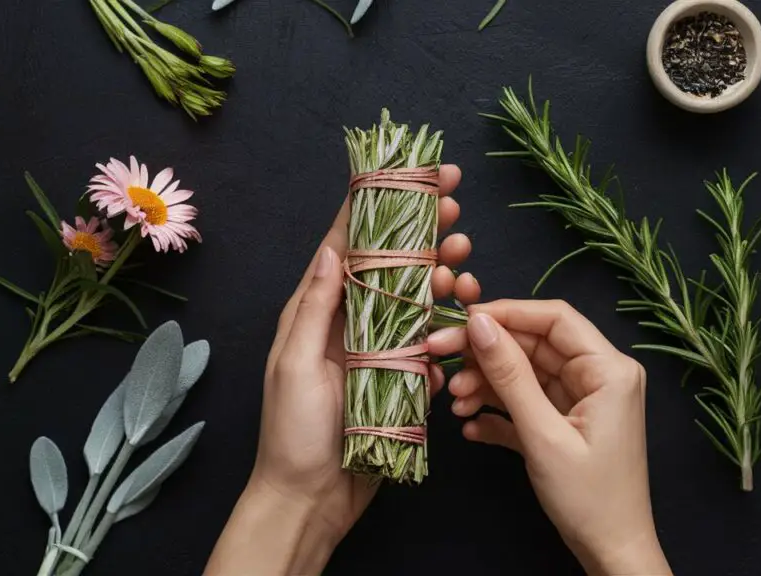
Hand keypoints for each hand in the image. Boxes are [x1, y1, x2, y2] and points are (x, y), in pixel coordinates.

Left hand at [206, 165, 480, 574]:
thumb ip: (316, 306)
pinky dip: (449, 335)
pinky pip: (430, 348)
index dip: (380, 206)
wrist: (310, 499)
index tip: (415, 175)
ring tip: (468, 273)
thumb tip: (334, 247)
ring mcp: (376, 351)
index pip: (349, 245)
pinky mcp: (399, 381)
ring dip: (445, 283)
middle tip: (458, 216)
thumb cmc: (292, 433)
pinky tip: (463, 327)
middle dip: (425, 237)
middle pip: (392, 266)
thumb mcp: (296, 364)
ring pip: (418, 303)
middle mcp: (348, 323)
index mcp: (317, 311)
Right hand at [428, 300, 670, 575]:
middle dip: (487, 354)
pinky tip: (471, 426)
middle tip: (441, 357)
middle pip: (533, 346)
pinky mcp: (566, 424)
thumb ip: (509, 375)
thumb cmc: (589, 498)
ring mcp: (582, 401)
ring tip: (455, 403)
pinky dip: (498, 413)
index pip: (554, 319)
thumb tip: (479, 324)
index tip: (461, 320)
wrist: (612, 554)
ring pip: (524, 375)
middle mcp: (599, 377)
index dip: (506, 312)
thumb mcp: (543, 433)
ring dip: (486, 386)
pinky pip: (527, 404)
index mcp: (609, 370)